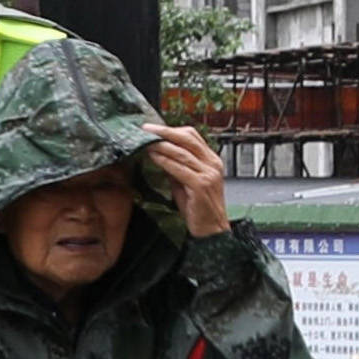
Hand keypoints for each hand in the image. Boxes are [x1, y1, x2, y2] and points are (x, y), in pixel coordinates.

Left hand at [143, 123, 230, 237]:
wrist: (211, 230)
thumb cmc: (198, 208)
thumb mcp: (186, 182)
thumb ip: (176, 167)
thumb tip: (159, 153)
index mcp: (211, 160)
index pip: (192, 136)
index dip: (172, 130)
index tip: (154, 128)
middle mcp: (212, 164)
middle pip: (187, 139)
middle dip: (164, 132)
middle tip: (146, 129)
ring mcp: (208, 174)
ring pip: (182, 152)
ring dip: (161, 145)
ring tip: (146, 142)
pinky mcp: (201, 186)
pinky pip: (180, 169)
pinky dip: (165, 161)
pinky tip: (154, 157)